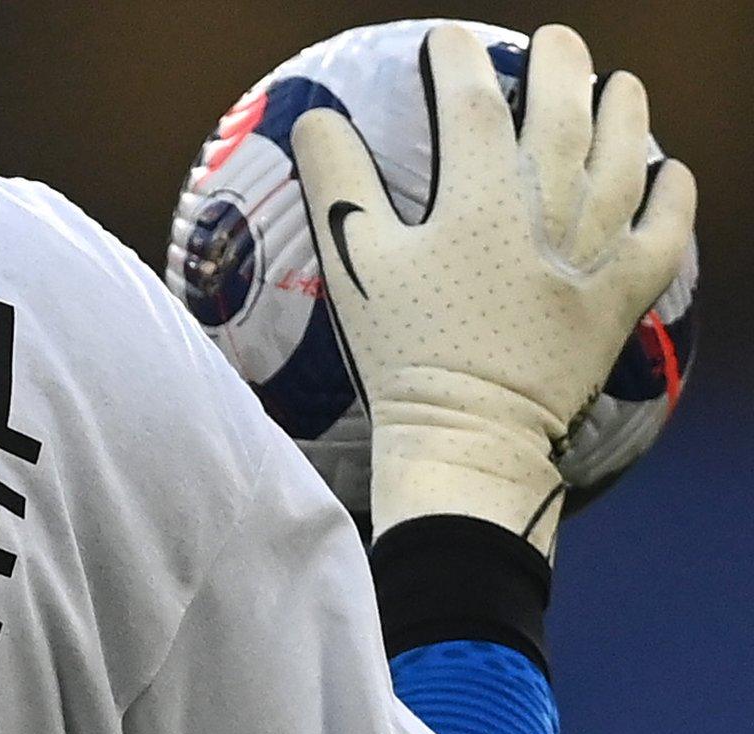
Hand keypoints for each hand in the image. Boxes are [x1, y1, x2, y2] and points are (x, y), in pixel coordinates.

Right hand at [292, 23, 695, 557]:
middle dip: (558, 66)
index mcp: (477, 202)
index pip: (472, 103)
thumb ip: (338, 184)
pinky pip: (664, 230)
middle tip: (551, 42)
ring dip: (624, 111)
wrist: (470, 433)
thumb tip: (317, 119)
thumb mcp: (356, 266)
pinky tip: (669, 171)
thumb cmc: (403, 352)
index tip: (445, 43)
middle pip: (564, 113)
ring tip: (617, 85)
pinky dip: (672, 194)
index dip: (457, 61)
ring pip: (624, 157)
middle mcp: (547, 212)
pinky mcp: (625, 293)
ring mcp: (595, 251)